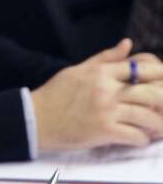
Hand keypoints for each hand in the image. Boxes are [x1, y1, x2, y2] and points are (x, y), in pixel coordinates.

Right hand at [32, 39, 162, 151]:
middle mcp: (106, 90)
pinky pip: (135, 136)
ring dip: (158, 125)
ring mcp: (106, 111)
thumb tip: (128, 44)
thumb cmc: (55, 95)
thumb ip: (105, 58)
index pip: (142, 67)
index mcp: (101, 72)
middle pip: (152, 92)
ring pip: (148, 117)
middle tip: (162, 109)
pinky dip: (142, 139)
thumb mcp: (78, 70)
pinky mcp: (103, 131)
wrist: (34, 119)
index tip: (162, 83)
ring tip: (157, 128)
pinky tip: (140, 139)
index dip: (160, 74)